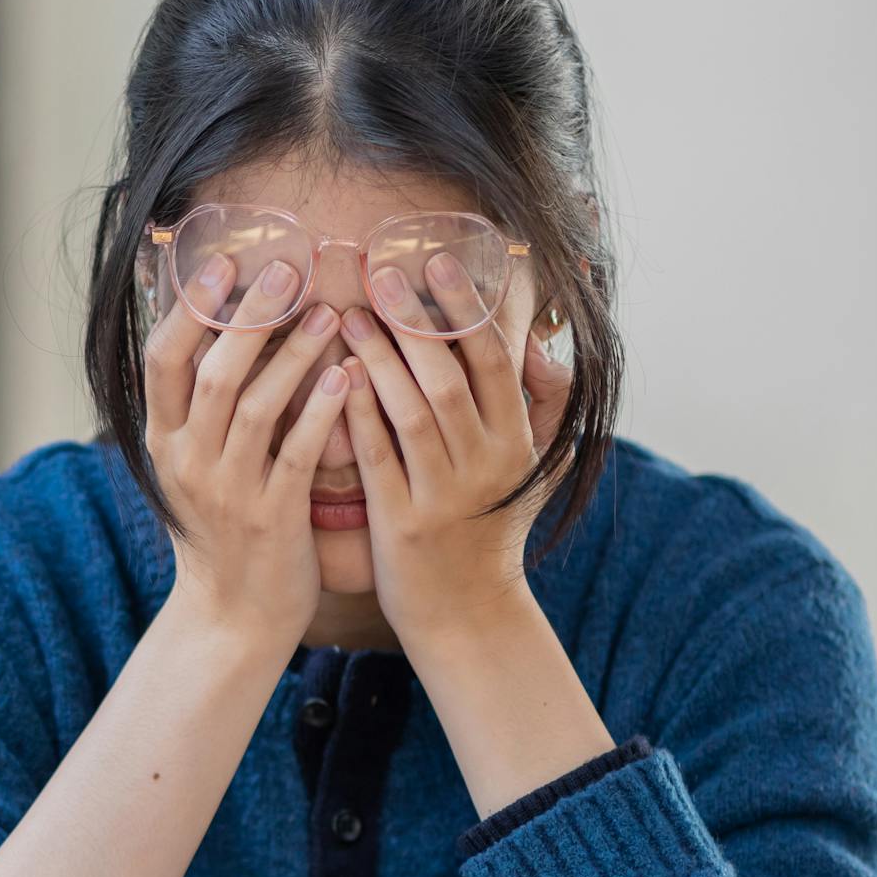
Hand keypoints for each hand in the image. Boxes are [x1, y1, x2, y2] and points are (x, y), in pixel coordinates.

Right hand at [145, 255, 356, 647]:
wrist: (234, 615)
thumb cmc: (224, 528)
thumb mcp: (194, 465)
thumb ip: (201, 407)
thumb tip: (226, 325)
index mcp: (163, 441)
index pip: (161, 360)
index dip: (190, 308)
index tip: (222, 263)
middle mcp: (186, 461)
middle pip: (212, 373)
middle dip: (250, 316)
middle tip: (288, 270)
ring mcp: (227, 491)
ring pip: (255, 407)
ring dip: (295, 355)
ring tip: (331, 314)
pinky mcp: (271, 517)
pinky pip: (296, 454)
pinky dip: (321, 411)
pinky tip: (349, 378)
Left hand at [338, 254, 577, 651]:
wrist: (467, 616)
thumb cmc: (489, 529)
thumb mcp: (531, 469)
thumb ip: (543, 406)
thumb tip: (542, 342)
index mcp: (518, 443)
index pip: (495, 361)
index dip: (466, 308)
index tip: (437, 261)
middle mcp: (487, 465)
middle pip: (452, 378)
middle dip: (417, 322)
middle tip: (381, 274)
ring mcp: (444, 494)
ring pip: (413, 413)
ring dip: (379, 359)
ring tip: (348, 315)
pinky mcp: (402, 523)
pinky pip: (377, 458)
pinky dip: (356, 414)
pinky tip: (333, 376)